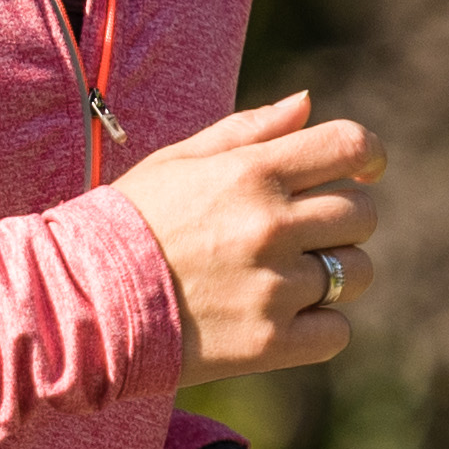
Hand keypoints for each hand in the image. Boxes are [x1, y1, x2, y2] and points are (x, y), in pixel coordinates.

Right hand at [111, 92, 383, 383]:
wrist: (81, 303)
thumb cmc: (130, 224)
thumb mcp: (180, 161)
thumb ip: (249, 131)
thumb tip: (309, 104)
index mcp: (251, 172)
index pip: (351, 145)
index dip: (367, 154)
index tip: (362, 170)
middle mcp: (270, 225)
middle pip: (362, 213)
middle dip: (343, 220)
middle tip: (305, 234)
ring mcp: (273, 287)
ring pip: (357, 273)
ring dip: (336, 274)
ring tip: (287, 278)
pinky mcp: (270, 343)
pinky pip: (337, 330)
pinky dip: (320, 326)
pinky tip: (282, 318)